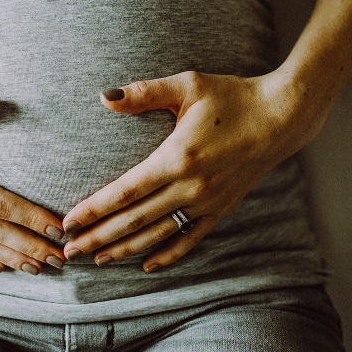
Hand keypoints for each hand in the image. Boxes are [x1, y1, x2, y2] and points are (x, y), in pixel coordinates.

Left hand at [61, 71, 324, 271]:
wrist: (282, 117)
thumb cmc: (232, 96)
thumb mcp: (188, 86)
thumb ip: (144, 93)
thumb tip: (104, 97)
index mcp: (176, 157)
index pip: (125, 191)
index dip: (94, 209)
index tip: (69, 222)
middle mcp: (190, 186)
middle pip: (135, 220)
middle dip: (99, 237)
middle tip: (70, 251)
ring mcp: (207, 202)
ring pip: (158, 235)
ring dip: (125, 249)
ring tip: (98, 259)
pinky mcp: (221, 208)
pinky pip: (190, 239)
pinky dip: (167, 254)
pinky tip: (147, 265)